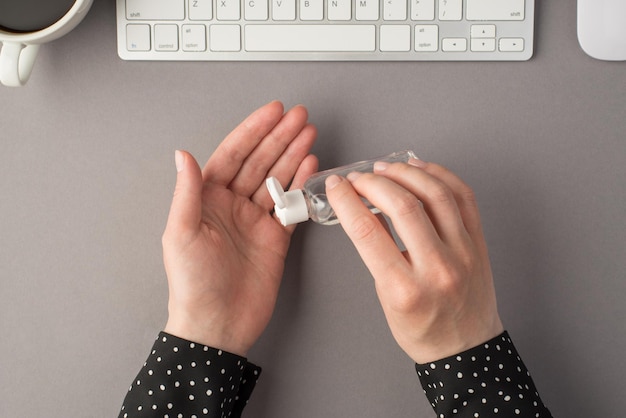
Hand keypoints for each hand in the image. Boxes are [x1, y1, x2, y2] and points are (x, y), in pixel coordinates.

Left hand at [162, 101, 317, 356]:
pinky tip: (311, 167)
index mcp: (207, 199)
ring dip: (294, 155)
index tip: (272, 112)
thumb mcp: (182, 233)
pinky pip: (291, 205)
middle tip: (300, 116)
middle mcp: (232, 205)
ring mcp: (255, 220)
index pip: (233, 154)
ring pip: (278, 179)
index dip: (253, 131)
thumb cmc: (193, 284)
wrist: (218, 325)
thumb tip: (183, 154)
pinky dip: (302, 185)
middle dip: (280, 137)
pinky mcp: (275, 237)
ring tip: (309, 134)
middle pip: (260, 161)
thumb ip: (187, 192)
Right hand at [325, 159, 502, 363]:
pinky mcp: (477, 242)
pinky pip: (463, 197)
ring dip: (406, 172)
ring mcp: (462, 252)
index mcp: (405, 289)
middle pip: (403, 206)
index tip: (337, 187)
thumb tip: (364, 209)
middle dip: (373, 182)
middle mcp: (437, 268)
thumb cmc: (423, 330)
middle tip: (359, 177)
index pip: (367, 231)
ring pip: (435, 194)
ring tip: (386, 167)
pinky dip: (440, 175)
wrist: (466, 348)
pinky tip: (421, 169)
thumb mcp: (386, 298)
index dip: (346, 200)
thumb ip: (377, 254)